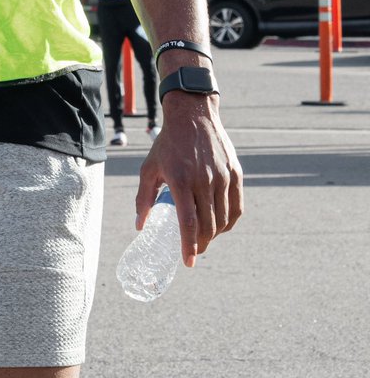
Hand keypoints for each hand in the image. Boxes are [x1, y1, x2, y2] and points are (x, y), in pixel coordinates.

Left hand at [136, 93, 242, 266]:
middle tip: (194, 250)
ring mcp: (222, 177)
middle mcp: (204, 180)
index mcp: (180, 179)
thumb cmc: (167, 144)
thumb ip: (144, 198)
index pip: (188, 222)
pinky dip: (229, 222)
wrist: (193, 116)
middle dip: (201, 244)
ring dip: (215, 235)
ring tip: (205, 238)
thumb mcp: (149, 168)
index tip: (188, 262)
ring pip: (223, 219)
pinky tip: (221, 226)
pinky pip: (236, 207)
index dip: (188, 245)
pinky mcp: (235, 173)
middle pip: (208, 225)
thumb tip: (140, 226)